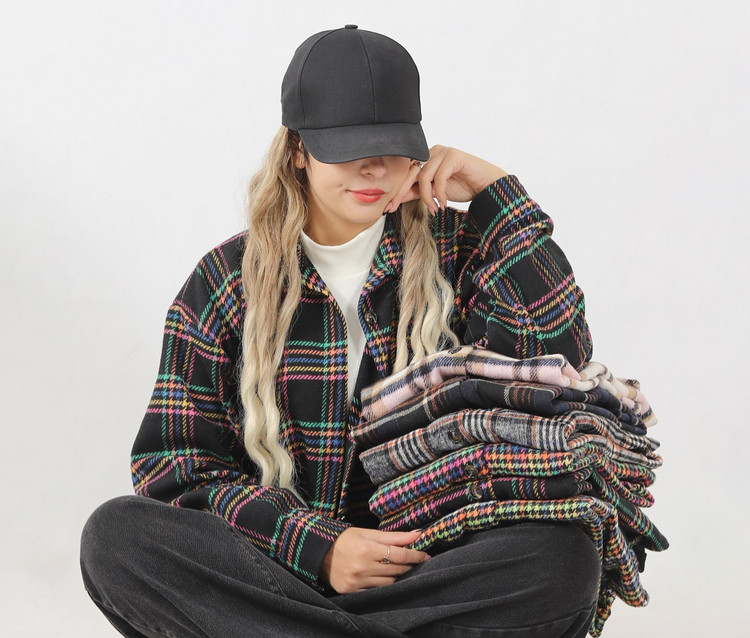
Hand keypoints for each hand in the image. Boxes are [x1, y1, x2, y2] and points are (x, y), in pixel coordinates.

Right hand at [320, 527, 429, 593]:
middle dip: (408, 564)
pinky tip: (383, 576)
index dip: (415, 555)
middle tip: (415, 560)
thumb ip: (394, 536)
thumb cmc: (345, 539)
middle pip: (396, 569)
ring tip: (397, 566)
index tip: (425, 555)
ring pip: (388, 582)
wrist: (319, 553)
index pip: (399, 555)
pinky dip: (382, 584)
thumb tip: (418, 533)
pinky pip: (376, 590)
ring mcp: (356, 582)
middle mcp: (362, 567)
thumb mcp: (368, 533)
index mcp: (367, 549)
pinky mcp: (351, 592)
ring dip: (396, 574)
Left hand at [384, 145, 507, 214]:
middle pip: (410, 173)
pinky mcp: (454, 155)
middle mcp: (432, 152)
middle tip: (394, 209)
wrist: (487, 187)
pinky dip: (440, 193)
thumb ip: (417, 193)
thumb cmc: (463, 187)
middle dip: (401, 192)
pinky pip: (439, 177)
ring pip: (423, 176)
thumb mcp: (434, 193)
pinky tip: (444, 204)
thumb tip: (395, 199)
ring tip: (435, 209)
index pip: (405, 174)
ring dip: (426, 197)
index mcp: (426, 159)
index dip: (395, 191)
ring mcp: (443, 152)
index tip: (387, 208)